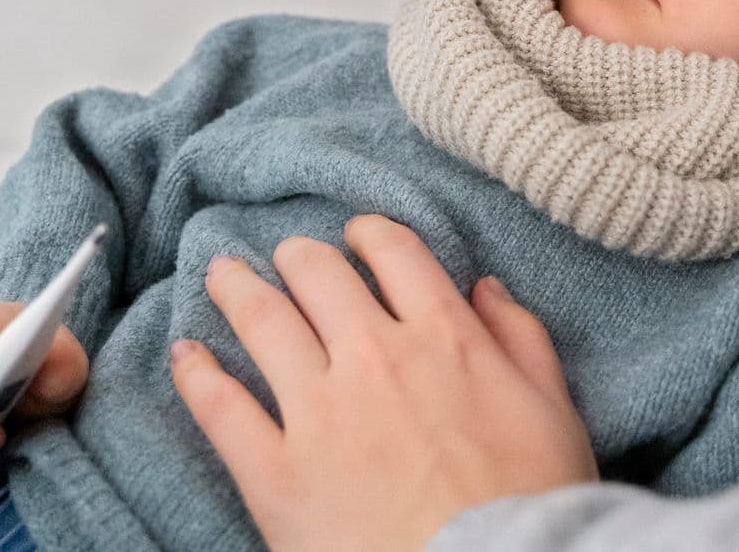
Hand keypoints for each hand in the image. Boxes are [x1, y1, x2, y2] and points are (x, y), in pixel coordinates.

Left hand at [172, 215, 598, 551]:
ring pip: (262, 320)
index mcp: (443, 337)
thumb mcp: (554, 409)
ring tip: (222, 274)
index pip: (394, 253)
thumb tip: (485, 287)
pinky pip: (220, 407)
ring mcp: (319, 412)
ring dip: (237, 287)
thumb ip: (520, 338)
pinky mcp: (276, 472)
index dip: (369, 235)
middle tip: (288, 258)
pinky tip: (184, 353)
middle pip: (317, 273)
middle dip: (298, 256)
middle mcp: (374, 356)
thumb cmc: (533, 503)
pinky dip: (196, 372)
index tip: (358, 238)